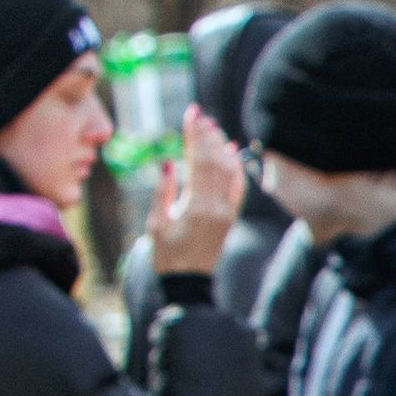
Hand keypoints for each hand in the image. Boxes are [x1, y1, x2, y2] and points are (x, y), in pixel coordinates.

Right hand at [147, 108, 244, 277]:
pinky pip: (238, 188)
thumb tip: (168, 163)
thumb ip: (163, 191)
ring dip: (222, 148)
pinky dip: (236, 168)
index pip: (199, 162)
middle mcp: (217, 207)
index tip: (192, 114)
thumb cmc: (167, 253)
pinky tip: (231, 152)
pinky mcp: (231, 218)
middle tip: (201, 115)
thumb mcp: (157, 222)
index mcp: (196, 207)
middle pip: (216, 162)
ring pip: (229, 172)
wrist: (189, 281)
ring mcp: (227, 213)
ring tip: (213, 128)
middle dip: (208, 136)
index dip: (196, 136)